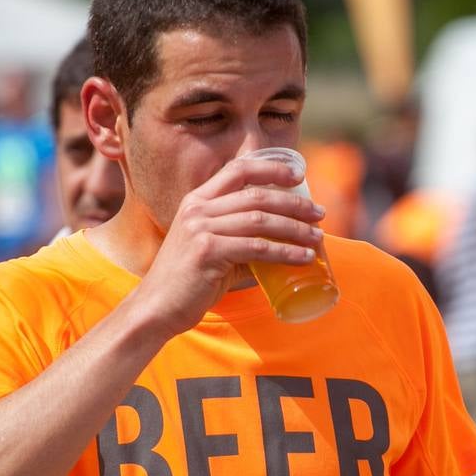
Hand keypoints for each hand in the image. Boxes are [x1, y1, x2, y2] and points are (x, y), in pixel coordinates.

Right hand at [136, 156, 325, 336]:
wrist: (157, 307)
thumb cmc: (188, 282)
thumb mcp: (212, 250)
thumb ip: (240, 243)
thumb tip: (279, 248)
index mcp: (197, 200)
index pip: (238, 170)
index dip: (271, 168)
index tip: (299, 175)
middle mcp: (198, 209)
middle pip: (257, 195)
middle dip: (294, 203)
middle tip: (319, 214)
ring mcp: (201, 228)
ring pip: (260, 220)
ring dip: (295, 228)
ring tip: (318, 237)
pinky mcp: (207, 252)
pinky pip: (256, 248)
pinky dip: (285, 252)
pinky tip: (303, 258)